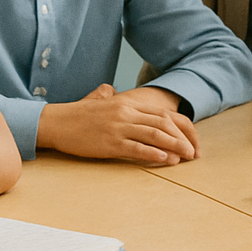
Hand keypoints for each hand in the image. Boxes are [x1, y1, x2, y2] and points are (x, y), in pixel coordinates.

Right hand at [38, 83, 199, 164]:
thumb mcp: (98, 99)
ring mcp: (118, 127)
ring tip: (185, 157)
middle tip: (194, 153)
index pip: (162, 113)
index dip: (180, 127)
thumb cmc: (78, 114)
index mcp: (127, 103)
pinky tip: (165, 159)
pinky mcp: (110, 143)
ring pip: (154, 134)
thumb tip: (111, 91)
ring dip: (173, 146)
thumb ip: (109, 95)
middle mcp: (126, 112)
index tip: (191, 140)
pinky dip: (153, 153)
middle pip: (163, 123)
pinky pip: (136, 148)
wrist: (58, 122)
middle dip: (182, 138)